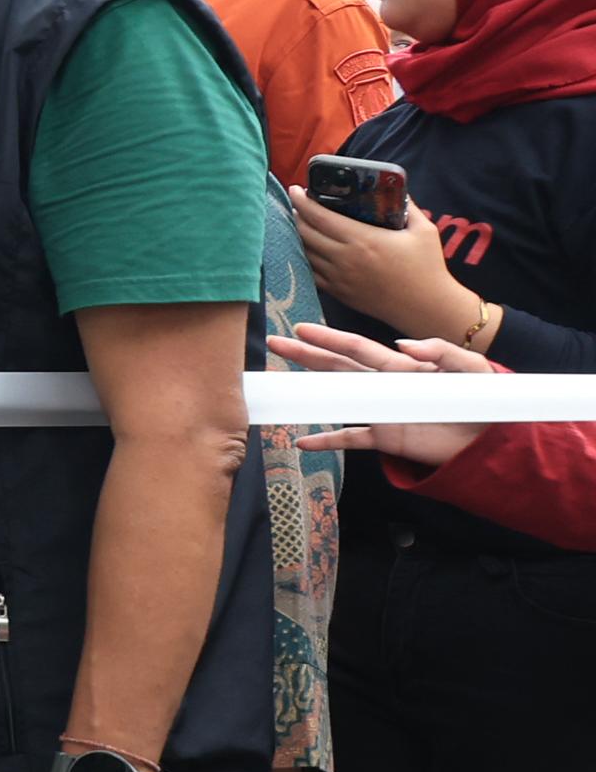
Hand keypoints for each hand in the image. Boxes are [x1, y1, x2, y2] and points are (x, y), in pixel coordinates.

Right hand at [270, 321, 493, 468]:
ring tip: (283, 388)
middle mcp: (385, 386)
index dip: (329, 337)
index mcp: (402, 367)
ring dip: (310, 393)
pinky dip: (328, 441)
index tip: (301, 329)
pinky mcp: (388, 438)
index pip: (358, 348)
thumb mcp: (473, 368)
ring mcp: (383, 412)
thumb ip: (443, 352)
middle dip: (307, 354)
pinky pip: (352, 440)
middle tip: (276, 343)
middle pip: (338, 367)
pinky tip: (304, 443)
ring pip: (338, 399)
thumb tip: (402, 345)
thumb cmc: (485, 399)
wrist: (495, 438)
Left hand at [285, 186, 477, 339]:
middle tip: (299, 205)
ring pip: (305, 252)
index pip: (319, 216)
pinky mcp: (339, 293)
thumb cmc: (428, 267)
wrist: (426, 307)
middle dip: (297, 215)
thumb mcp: (423, 230)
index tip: (295, 190)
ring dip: (298, 236)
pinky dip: (305, 258)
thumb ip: (408, 207)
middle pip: (305, 232)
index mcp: (362, 239)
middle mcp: (345, 258)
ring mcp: (339, 278)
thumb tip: (398, 190)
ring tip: (301, 224)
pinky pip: (311, 273)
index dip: (302, 201)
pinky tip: (308, 250)